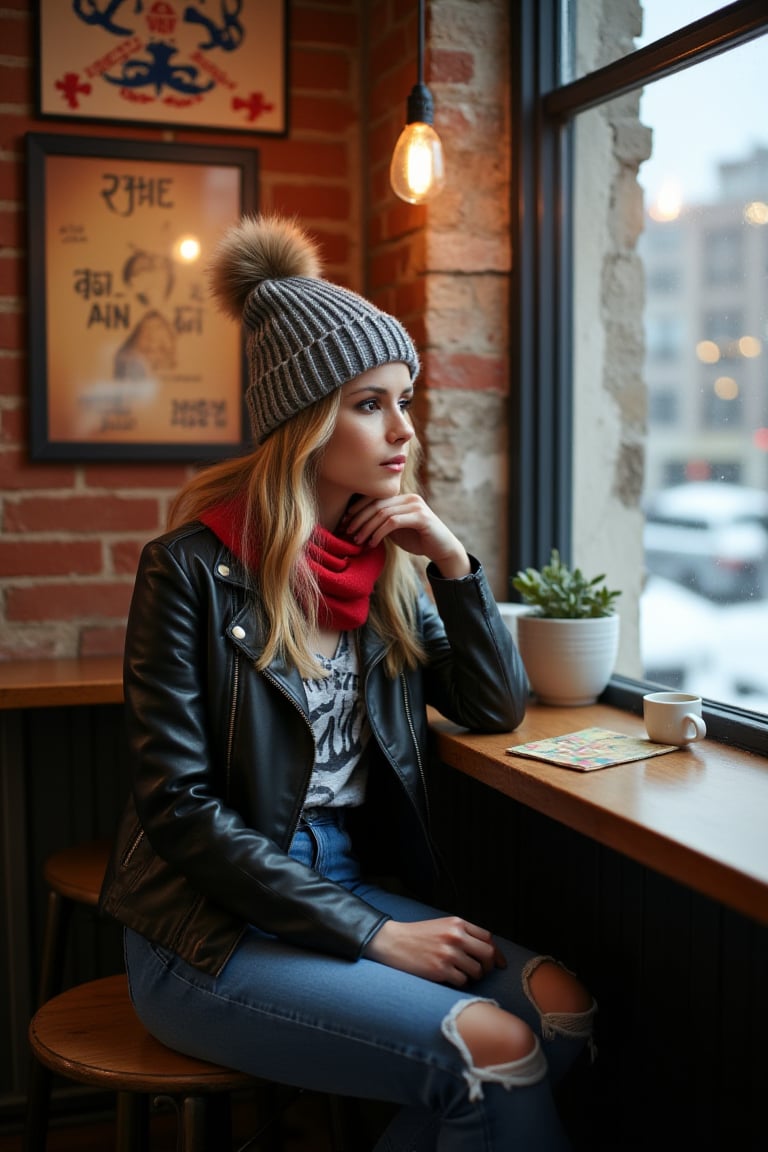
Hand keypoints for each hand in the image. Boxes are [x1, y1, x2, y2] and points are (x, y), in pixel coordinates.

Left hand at [344, 494, 470, 577]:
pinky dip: (379, 532)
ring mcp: (416, 506)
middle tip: (347, 532)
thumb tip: (355, 524)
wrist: (442, 549)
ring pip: (383, 513)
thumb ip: (381, 522)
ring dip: (367, 528)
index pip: (374, 497)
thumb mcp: (395, 529)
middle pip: (376, 504)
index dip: (357, 509)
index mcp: (402, 497)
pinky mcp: (421, 517)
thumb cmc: (418, 539)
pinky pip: (393, 522)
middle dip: (359, 518)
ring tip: (357, 540)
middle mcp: (409, 497)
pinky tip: (372, 543)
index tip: (344, 522)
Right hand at [363, 915, 506, 985]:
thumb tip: (486, 950)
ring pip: (477, 971)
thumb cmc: (418, 935)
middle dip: (489, 967)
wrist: (392, 942)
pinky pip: (463, 981)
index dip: (497, 953)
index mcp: (457, 923)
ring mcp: (448, 954)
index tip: (499, 963)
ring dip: (473, 977)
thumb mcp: (442, 925)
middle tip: (483, 972)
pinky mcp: (440, 970)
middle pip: (488, 954)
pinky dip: (460, 983)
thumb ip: (462, 933)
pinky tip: (451, 978)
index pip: (488, 938)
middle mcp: (455, 937)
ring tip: (462, 975)